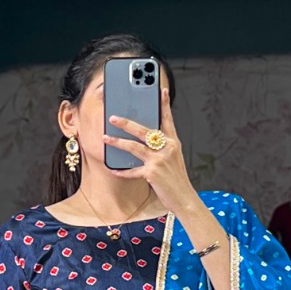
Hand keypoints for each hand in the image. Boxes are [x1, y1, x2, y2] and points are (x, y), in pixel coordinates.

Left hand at [105, 86, 197, 215]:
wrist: (185, 198)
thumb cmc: (177, 180)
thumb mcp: (174, 159)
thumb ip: (163, 147)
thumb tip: (146, 140)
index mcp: (173, 142)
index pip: (168, 119)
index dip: (165, 104)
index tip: (161, 90)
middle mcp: (167, 148)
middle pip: (143, 130)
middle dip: (126, 123)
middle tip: (113, 117)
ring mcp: (159, 160)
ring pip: (134, 146)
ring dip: (118, 142)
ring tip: (106, 137)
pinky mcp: (152, 173)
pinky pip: (133, 170)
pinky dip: (122, 171)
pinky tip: (113, 169)